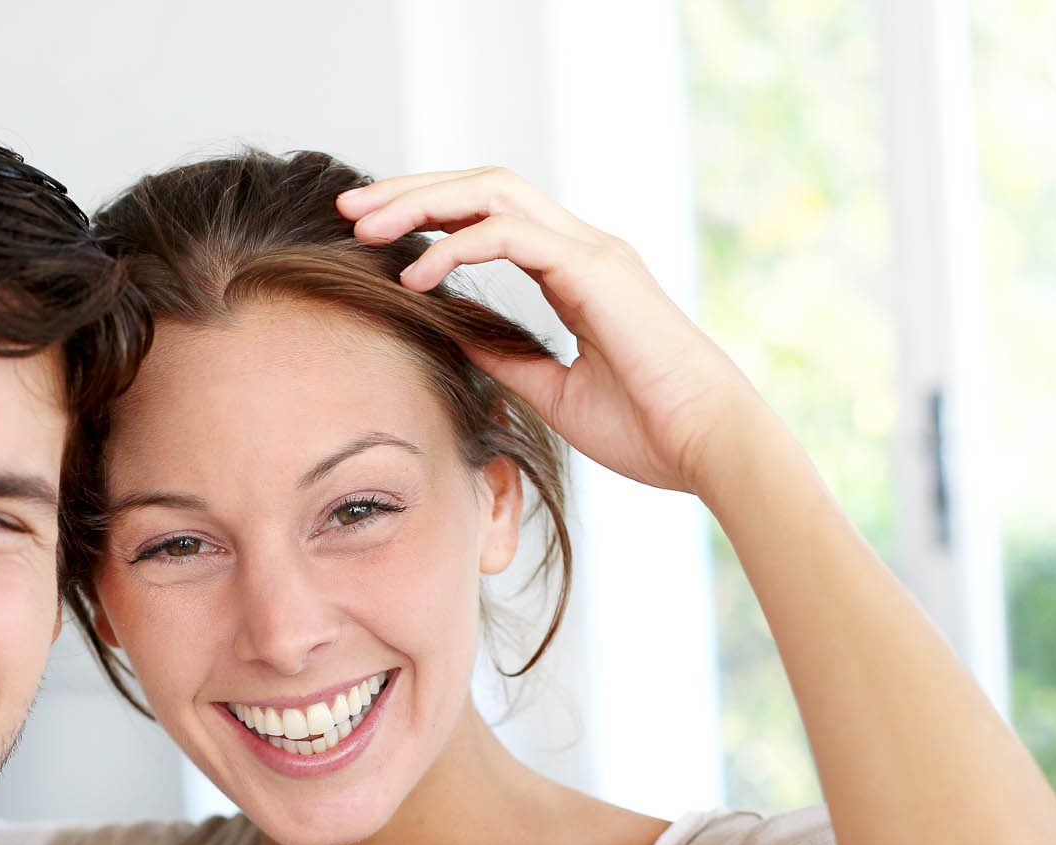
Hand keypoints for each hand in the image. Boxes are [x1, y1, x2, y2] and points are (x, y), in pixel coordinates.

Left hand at [337, 167, 782, 499]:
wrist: (708, 448)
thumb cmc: (649, 431)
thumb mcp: (555, 393)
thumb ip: (507, 359)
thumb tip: (452, 339)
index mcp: (578, 272)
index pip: (491, 216)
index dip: (430, 217)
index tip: (371, 237)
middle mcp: (584, 248)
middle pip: (483, 187)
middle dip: (411, 190)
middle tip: (347, 207)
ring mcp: (592, 252)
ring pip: (491, 192)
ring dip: (422, 203)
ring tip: (364, 225)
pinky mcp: (595, 271)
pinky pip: (511, 235)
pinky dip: (456, 245)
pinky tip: (415, 273)